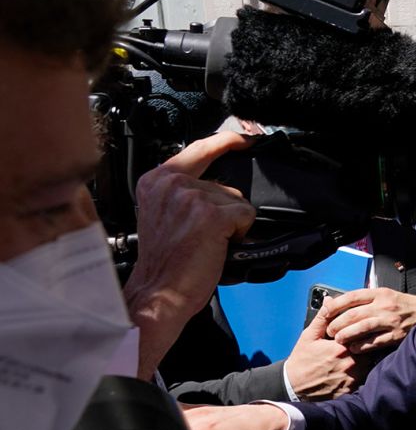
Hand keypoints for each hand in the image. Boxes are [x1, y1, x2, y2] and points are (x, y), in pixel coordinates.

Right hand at [122, 131, 256, 378]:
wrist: (157, 293)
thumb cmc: (163, 262)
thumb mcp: (163, 214)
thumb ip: (182, 194)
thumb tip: (216, 187)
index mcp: (156, 180)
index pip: (199, 149)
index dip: (226, 141)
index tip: (244, 136)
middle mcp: (172, 182)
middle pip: (224, 184)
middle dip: (224, 209)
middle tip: (203, 236)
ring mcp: (191, 196)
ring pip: (236, 202)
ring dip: (230, 224)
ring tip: (206, 243)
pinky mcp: (211, 215)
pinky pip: (245, 216)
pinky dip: (240, 233)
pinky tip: (218, 246)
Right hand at [284, 308, 369, 399]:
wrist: (293, 386)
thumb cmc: (301, 360)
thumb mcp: (309, 336)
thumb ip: (323, 318)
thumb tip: (330, 301)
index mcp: (341, 348)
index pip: (364, 335)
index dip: (365, 331)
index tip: (363, 330)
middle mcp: (350, 363)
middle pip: (370, 350)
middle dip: (368, 345)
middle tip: (362, 343)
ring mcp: (351, 378)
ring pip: (370, 365)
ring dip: (367, 360)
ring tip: (359, 356)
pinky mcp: (351, 389)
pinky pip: (365, 379)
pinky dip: (363, 374)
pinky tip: (354, 369)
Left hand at [321, 287, 415, 355]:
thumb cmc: (402, 305)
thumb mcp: (384, 295)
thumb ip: (362, 300)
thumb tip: (337, 303)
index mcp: (379, 293)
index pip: (352, 297)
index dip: (335, 305)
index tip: (325, 312)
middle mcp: (384, 305)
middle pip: (354, 314)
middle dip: (338, 323)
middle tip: (330, 330)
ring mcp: (391, 320)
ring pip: (363, 327)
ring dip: (347, 334)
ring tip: (338, 339)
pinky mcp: (397, 335)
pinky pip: (375, 341)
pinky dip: (362, 346)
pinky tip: (354, 348)